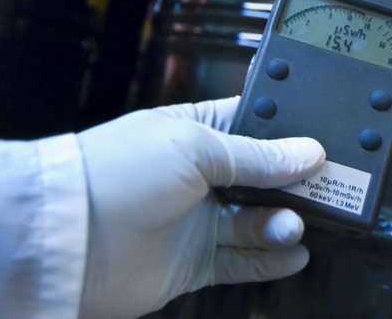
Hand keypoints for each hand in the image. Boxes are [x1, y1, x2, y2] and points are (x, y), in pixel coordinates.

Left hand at [76, 97, 324, 318]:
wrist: (66, 238)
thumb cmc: (116, 172)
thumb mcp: (193, 147)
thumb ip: (255, 155)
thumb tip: (307, 152)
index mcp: (198, 132)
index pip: (257, 128)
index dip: (290, 136)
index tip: (323, 145)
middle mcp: (201, 176)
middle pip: (266, 178)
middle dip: (297, 183)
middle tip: (326, 189)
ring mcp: (198, 220)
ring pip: (260, 222)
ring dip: (284, 222)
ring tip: (292, 224)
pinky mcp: (195, 262)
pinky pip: (245, 261)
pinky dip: (272, 259)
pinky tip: (293, 253)